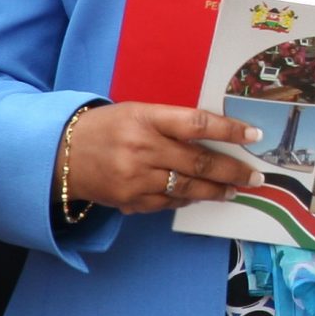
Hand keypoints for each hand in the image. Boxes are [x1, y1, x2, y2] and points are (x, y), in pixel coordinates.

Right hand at [59, 103, 258, 214]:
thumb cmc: (106, 127)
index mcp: (146, 118)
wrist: (59, 153)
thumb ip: (173, 124)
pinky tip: (199, 195)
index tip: (254, 136)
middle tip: (254, 177)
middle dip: (233, 171)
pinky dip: (187, 199)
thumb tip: (215, 139)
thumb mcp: (138, 112)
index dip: (229, 130)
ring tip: (234, 190)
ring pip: (188, 188)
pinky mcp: (129, 200)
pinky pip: (168, 203)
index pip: (197, 124)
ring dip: (216, 191)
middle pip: (199, 162)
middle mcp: (143, 148)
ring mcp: (135, 178)